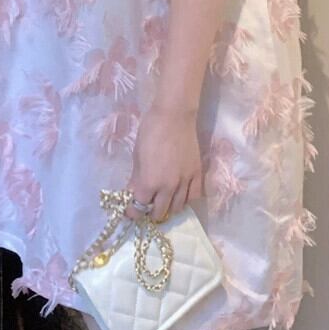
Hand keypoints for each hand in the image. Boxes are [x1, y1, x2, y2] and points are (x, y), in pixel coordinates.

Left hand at [125, 105, 202, 224]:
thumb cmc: (150, 132)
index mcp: (149, 183)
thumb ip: (136, 178)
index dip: (133, 213)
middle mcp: (168, 188)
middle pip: (159, 213)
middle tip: (146, 206)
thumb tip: (132, 193)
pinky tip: (180, 196)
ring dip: (168, 209)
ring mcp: (185, 183)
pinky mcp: (197, 175)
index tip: (130, 212)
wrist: (174, 116)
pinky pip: (194, 197)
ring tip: (163, 203)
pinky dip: (186, 200)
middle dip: (150, 213)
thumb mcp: (137, 156)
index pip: (139, 208)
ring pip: (177, 208)